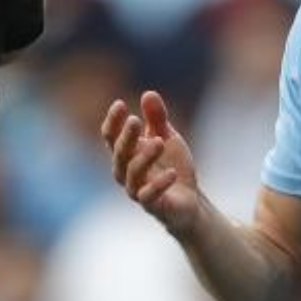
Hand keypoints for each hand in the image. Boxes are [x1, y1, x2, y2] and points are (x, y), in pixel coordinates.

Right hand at [104, 92, 205, 234]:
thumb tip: (149, 94)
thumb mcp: (168, 137)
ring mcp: (137, 190)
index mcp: (126, 153)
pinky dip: (159, 184)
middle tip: (135, 121)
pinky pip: (149, 196)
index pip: (111, 137)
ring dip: (144, 157)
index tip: (119, 104)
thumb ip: (157, 118)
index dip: (112, 122)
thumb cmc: (171, 166)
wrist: (188, 201)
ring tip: (159, 142)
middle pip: (120, 153)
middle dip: (126, 138)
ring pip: (133, 174)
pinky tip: (171, 173)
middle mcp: (126, 172)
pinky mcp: (153, 206)